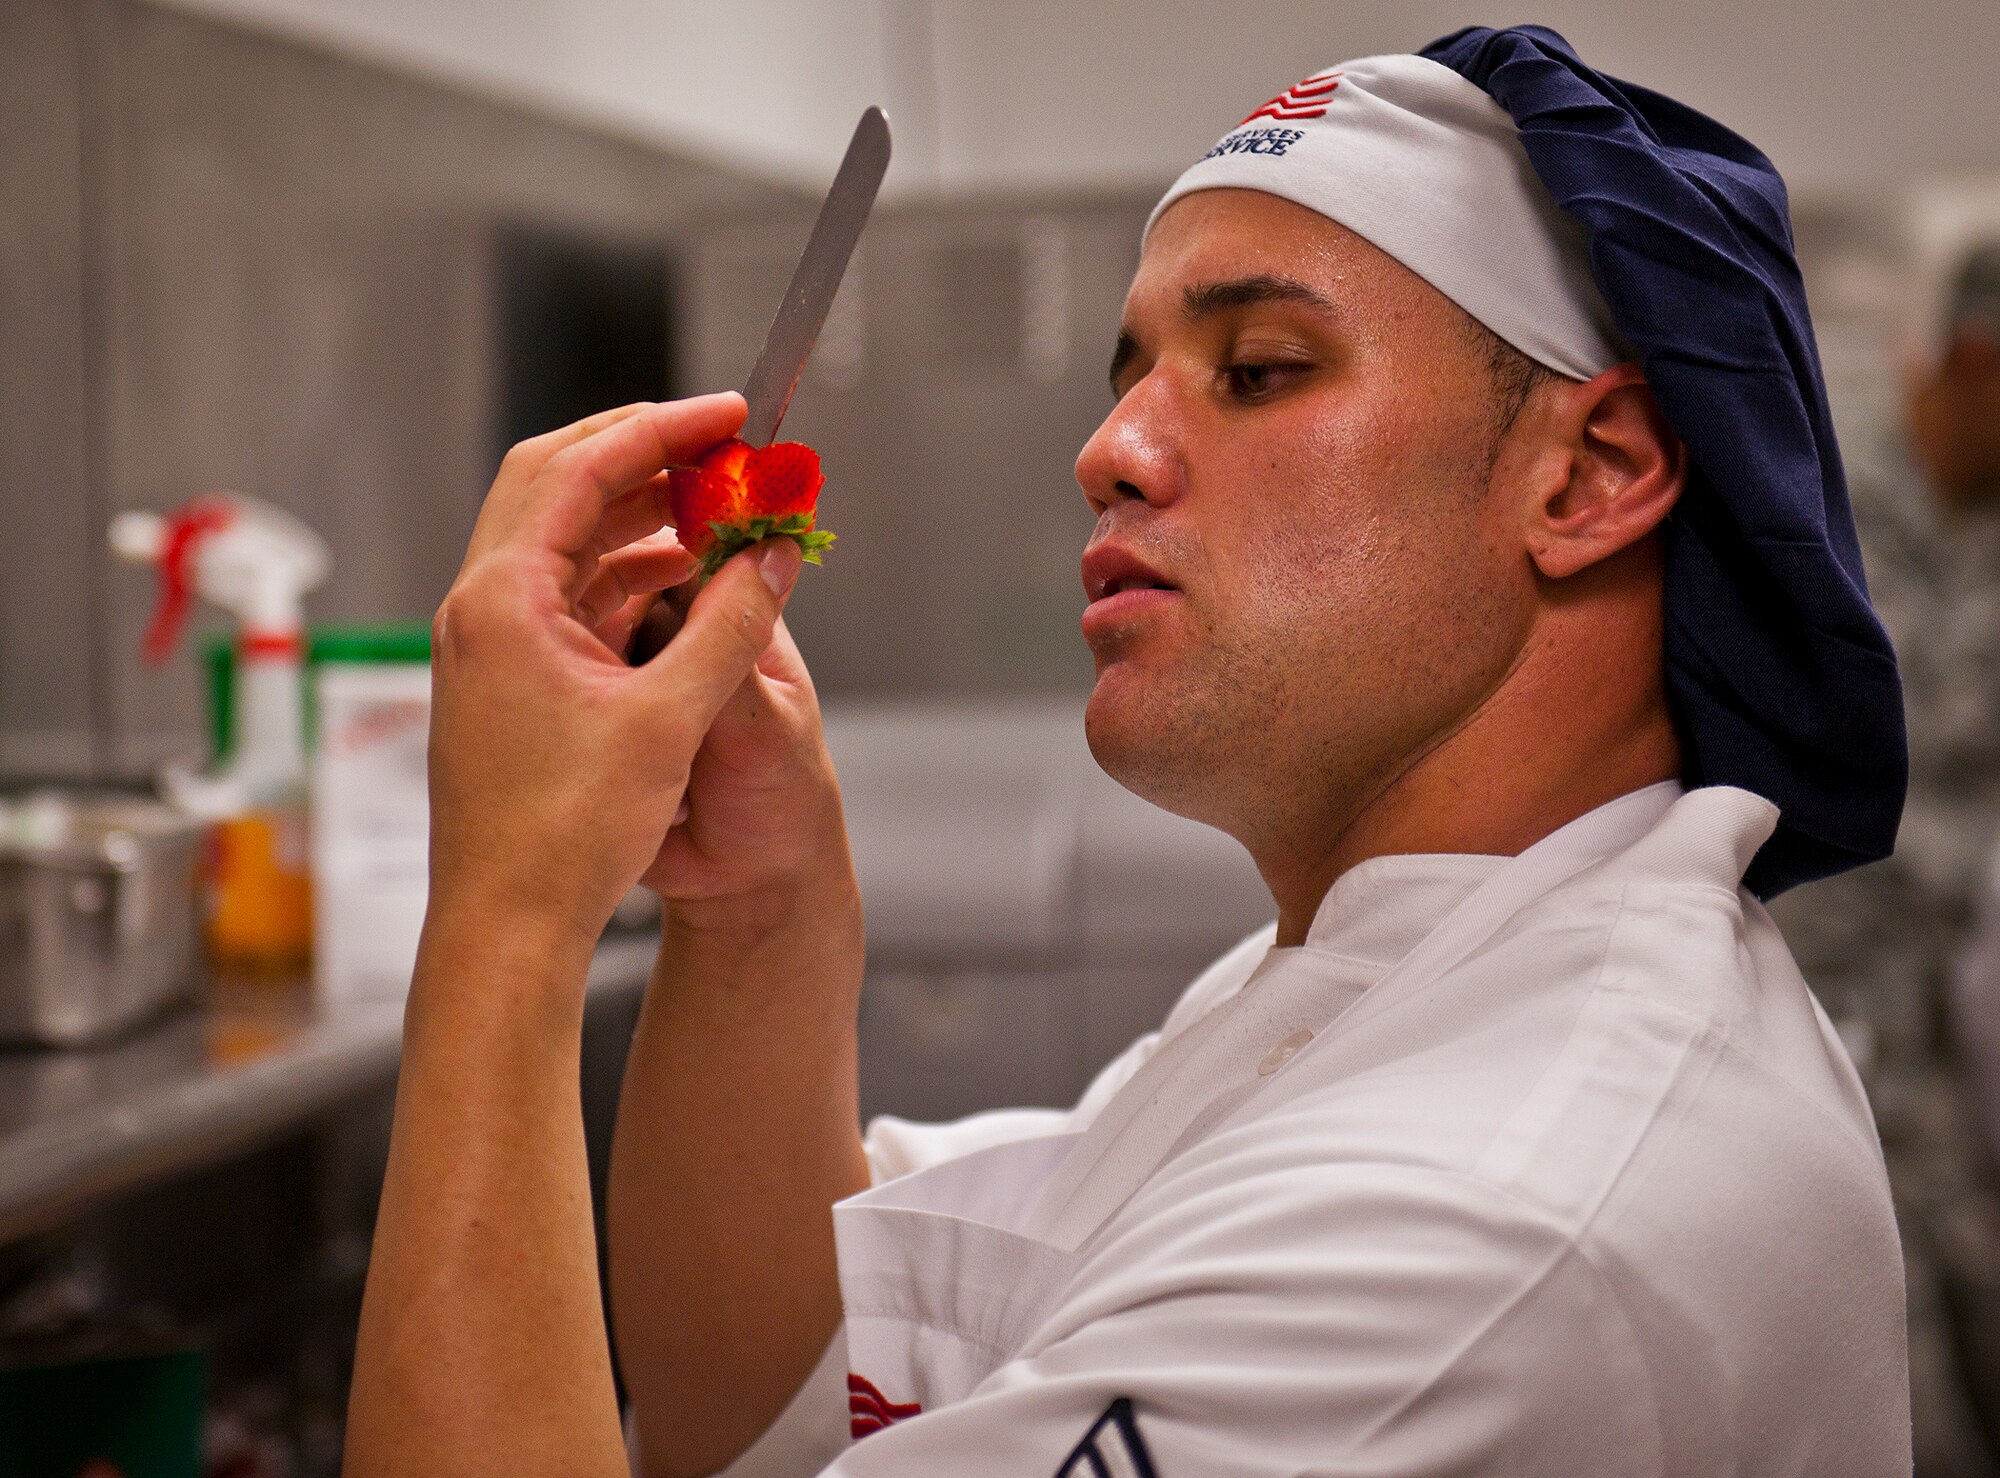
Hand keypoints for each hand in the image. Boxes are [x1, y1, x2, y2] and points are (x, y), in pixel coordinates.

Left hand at [425, 394, 802, 951]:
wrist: (506, 927)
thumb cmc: (563, 838)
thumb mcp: (669, 720)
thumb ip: (729, 626)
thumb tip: (773, 557)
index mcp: (502, 600)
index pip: (578, 469)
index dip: (661, 429)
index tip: (726, 414)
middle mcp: (481, 608)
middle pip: (556, 483)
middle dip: (642, 455)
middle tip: (718, 443)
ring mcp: (489, 643)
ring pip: (563, 540)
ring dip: (637, 516)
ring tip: (716, 508)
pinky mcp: (509, 678)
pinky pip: (568, 595)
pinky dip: (624, 574)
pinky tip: (682, 580)